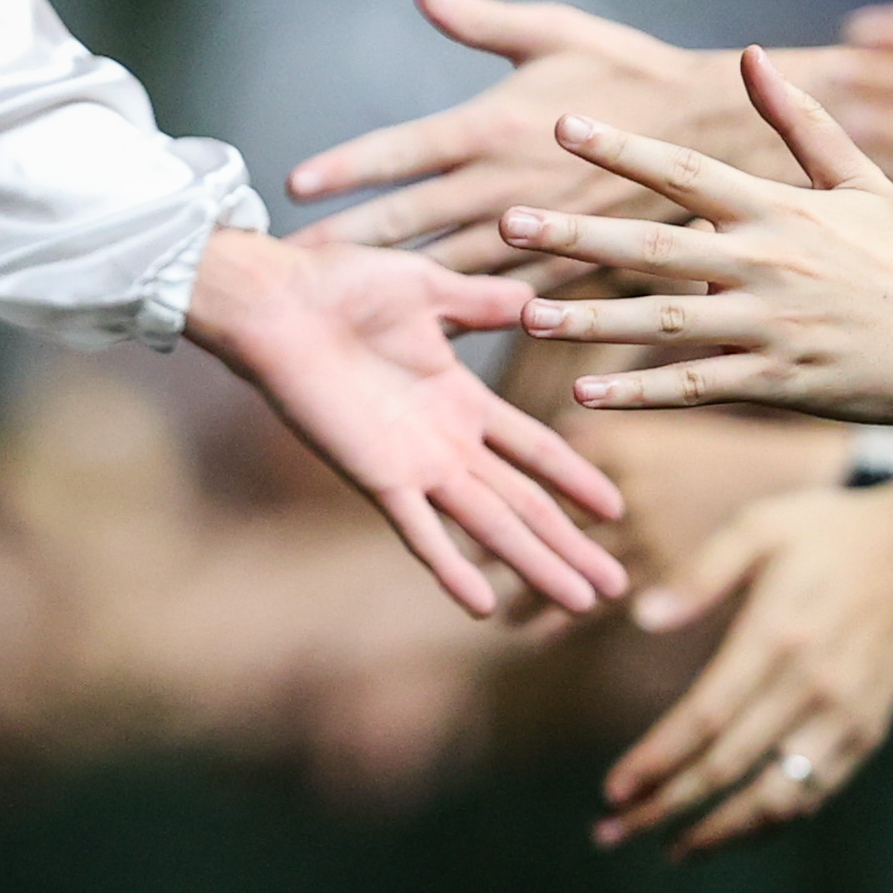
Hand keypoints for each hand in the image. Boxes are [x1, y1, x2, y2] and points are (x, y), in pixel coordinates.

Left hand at [184, 226, 631, 619]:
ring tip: (577, 604)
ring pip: (489, 526)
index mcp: (460, 400)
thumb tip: (536, 301)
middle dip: (569, 544)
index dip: (574, 479)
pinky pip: (420, 532)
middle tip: (613, 585)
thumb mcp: (429, 289)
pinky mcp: (377, 477)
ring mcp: (414, 465)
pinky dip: (451, 569)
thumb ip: (483, 304)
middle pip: (523, 504)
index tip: (614, 510)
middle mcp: (444, 443)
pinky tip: (482, 606)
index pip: (533, 450)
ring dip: (534, 564)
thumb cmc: (339, 286)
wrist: (278, 302)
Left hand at [282, 0, 762, 272]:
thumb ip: (477, 18)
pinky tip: (423, 332)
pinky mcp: (561, 259)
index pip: (400, 150)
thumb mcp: (550, 31)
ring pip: (443, 266)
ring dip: (389, 284)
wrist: (711, 129)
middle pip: (406, 220)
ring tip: (338, 302)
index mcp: (491, 124)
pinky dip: (460, 311)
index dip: (345, 166)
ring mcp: (532, 228)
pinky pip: (500, 292)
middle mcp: (502, 183)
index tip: (293, 185)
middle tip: (285, 265)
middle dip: (345, 243)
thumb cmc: (626, 67)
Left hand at [507, 50, 892, 425]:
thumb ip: (797, 119)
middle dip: (576, 238)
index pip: (684, 172)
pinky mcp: (780, 385)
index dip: (620, 149)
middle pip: (655, 248)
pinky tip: (586, 394)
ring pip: (664, 325)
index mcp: (781, 209)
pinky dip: (641, 394)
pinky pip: (697, 391)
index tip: (559, 125)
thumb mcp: (861, 178)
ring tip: (522, 314)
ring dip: (589, 322)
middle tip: (505, 225)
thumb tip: (749, 53)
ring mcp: (772, 329)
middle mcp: (768, 265)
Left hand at [596, 463, 892, 851]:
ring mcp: (845, 717)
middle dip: (665, 807)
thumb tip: (642, 617)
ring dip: (718, 833)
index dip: (656, 760)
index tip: (613, 790)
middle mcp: (813, 687)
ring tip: (670, 850)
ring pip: (775, 798)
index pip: (705, 718)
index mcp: (777, 635)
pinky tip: (731, 828)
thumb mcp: (759, 526)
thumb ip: (700, 574)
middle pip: (728, 767)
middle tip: (611, 833)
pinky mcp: (868, 733)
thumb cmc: (827, 533)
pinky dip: (770, 820)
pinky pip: (814, 793)